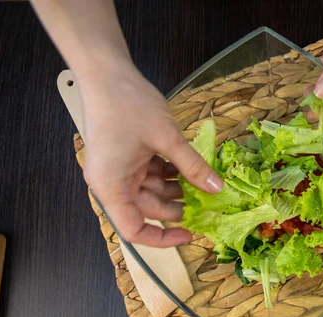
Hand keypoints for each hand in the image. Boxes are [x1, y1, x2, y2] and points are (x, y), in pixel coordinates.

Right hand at [79, 62, 222, 247]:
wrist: (106, 72)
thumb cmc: (129, 105)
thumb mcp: (167, 138)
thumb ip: (192, 166)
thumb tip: (216, 188)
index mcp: (112, 187)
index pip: (134, 230)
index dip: (162, 239)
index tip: (189, 235)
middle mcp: (112, 184)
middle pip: (148, 209)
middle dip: (178, 207)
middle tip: (209, 203)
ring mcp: (119, 170)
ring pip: (153, 191)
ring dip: (177, 188)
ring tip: (204, 184)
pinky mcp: (127, 157)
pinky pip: (152, 174)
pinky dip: (171, 172)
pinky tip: (191, 168)